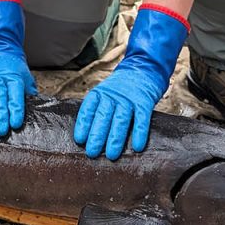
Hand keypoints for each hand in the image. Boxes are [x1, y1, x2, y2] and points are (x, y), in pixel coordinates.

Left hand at [73, 5, 188, 159]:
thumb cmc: (121, 89)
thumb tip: (87, 136)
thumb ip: (98, 109)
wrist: (144, 69)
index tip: (80, 140)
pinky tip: (136, 147)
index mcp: (100, 93)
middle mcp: (113, 96)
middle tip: (92, 153)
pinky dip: (139, 133)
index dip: (83, 124)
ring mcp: (129, 99)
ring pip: (120, 119)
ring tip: (111, 155)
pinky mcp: (144, 102)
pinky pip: (142, 119)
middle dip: (97, 136)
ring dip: (115, 138)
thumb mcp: (105, 93)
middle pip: (103, 116)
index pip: (89, 108)